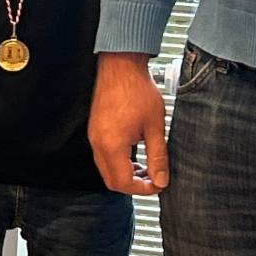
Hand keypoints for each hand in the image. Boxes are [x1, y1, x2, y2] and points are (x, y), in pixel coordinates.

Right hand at [89, 52, 167, 194]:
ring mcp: (94, 137)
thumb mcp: (155, 127)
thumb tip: (161, 180)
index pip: (123, 182)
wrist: (121, 66)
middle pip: (112, 181)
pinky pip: (103, 157)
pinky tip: (134, 154)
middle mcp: (98, 144)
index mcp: (112, 145)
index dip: (143, 189)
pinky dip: (118, 162)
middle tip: (153, 180)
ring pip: (106, 170)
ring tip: (146, 167)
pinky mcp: (95, 131)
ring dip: (125, 174)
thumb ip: (158, 157)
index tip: (158, 185)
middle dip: (133, 185)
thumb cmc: (137, 90)